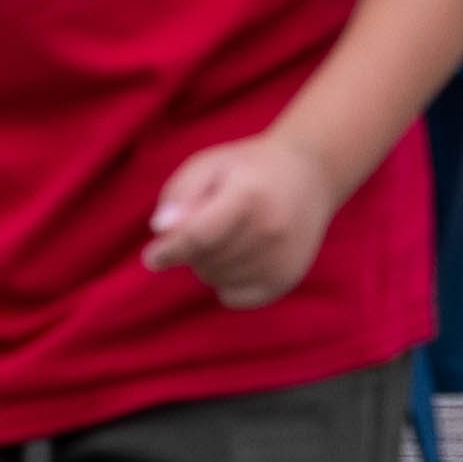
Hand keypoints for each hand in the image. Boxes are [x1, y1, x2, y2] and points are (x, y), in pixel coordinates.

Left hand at [142, 118, 358, 307]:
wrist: (311, 175)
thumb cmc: (249, 168)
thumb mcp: (210, 164)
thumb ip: (180, 193)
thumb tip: (160, 229)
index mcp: (249, 195)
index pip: (198, 235)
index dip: (169, 250)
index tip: (151, 256)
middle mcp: (270, 230)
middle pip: (203, 260)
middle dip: (191, 248)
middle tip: (207, 223)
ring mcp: (281, 258)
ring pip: (215, 280)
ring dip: (207, 263)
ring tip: (227, 235)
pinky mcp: (286, 279)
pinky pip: (233, 297)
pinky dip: (225, 281)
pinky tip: (239, 256)